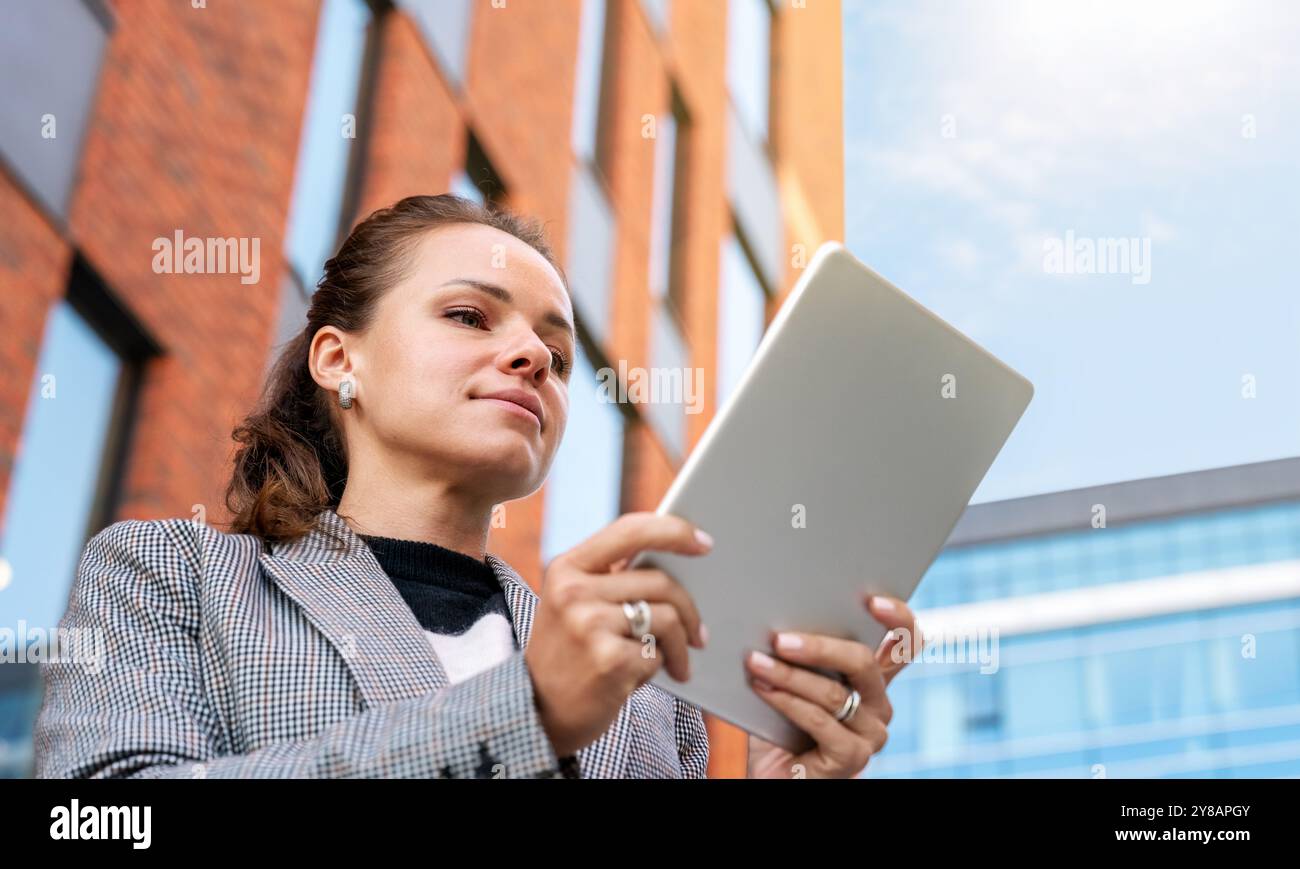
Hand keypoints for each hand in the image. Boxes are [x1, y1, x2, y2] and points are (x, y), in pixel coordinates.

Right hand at [525, 512, 710, 756]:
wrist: (536, 711)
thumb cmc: (568, 653)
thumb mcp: (573, 604)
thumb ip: (610, 579)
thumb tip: (676, 561)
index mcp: (567, 568)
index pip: (630, 530)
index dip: (673, 531)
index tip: (704, 542)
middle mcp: (574, 592)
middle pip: (659, 581)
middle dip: (689, 609)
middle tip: (700, 633)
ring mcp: (589, 625)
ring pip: (666, 619)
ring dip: (681, 645)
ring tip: (680, 661)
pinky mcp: (608, 661)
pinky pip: (657, 655)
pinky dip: (658, 667)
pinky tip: (641, 678)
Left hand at [744, 594, 922, 778]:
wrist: (773, 775)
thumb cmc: (778, 724)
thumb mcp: (791, 681)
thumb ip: (797, 653)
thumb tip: (774, 614)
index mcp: (872, 680)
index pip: (905, 643)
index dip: (899, 619)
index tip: (872, 600)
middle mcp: (878, 705)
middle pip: (864, 663)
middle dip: (820, 647)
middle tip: (780, 639)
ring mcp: (870, 734)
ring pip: (835, 693)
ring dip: (789, 675)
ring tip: (756, 662)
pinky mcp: (852, 758)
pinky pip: (821, 722)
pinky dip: (788, 703)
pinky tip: (763, 689)